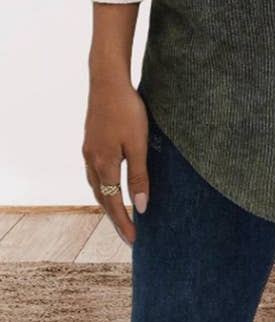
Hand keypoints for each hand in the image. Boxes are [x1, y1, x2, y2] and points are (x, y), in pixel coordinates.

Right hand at [82, 79, 149, 244]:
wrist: (107, 81)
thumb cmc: (127, 110)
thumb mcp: (138, 144)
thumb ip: (138, 175)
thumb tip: (140, 207)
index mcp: (104, 165)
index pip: (114, 204)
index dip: (124, 222)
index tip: (134, 240)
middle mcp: (92, 161)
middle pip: (102, 199)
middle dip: (115, 218)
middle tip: (128, 235)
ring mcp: (88, 151)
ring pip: (96, 186)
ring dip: (107, 203)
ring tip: (119, 215)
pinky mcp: (90, 141)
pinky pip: (94, 173)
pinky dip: (102, 186)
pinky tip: (109, 184)